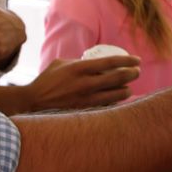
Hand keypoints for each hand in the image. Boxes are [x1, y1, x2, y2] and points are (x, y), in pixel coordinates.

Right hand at [25, 56, 140, 111]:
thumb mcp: (62, 63)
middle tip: (137, 73)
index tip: (137, 60)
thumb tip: (95, 63)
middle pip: (118, 78)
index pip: (110, 62)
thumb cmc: (48, 80)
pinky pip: (106, 106)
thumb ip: (79, 62)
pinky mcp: (84, 110)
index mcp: (80, 68)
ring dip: (126, 91)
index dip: (127, 60)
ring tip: (129, 88)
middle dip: (132, 75)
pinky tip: (118, 100)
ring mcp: (85, 99)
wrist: (33, 101)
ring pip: (115, 95)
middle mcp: (85, 83)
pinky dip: (115, 102)